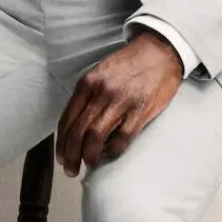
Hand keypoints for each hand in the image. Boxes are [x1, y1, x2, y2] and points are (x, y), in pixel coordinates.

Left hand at [56, 29, 183, 176]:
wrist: (160, 51)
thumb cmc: (130, 64)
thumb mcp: (101, 72)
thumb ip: (88, 96)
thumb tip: (77, 126)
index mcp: (88, 83)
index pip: (67, 119)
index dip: (62, 143)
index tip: (62, 157)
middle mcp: (101, 92)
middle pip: (78, 131)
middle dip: (71, 155)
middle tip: (71, 170)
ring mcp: (121, 101)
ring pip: (95, 136)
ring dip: (88, 156)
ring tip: (88, 165)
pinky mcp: (140, 110)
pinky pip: (122, 138)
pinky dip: (113, 151)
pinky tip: (109, 155)